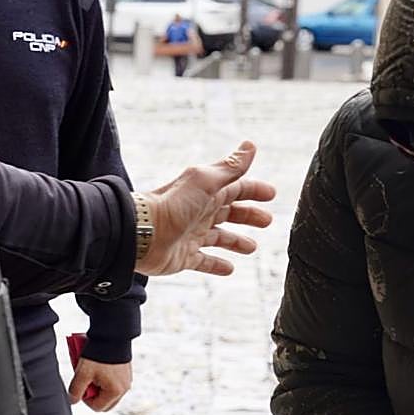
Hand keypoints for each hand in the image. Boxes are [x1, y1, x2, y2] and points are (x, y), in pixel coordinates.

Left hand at [68, 358, 131, 411]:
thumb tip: (73, 401)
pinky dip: (105, 378)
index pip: (97, 407)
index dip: (85, 399)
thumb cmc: (98, 355)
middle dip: (93, 394)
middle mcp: (124, 388)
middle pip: (105, 402)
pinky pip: (114, 382)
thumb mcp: (82, 374)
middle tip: (87, 380)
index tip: (81, 386)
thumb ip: (76, 390)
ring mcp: (127, 380)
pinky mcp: (127, 372)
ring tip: (92, 371)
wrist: (111, 336)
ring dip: (98, 386)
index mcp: (115, 392)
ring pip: (109, 392)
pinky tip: (99, 366)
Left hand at [136, 142, 275, 276]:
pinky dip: (217, 265)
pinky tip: (229, 269)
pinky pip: (205, 262)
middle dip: (249, 216)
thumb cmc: (172, 204)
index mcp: (207, 193)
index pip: (235, 188)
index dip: (254, 190)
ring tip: (251, 247)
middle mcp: (200, 212)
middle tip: (267, 221)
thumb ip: (230, 167)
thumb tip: (250, 146)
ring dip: (236, 241)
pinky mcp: (185, 257)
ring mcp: (192, 235)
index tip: (271, 194)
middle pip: (230, 213)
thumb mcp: (205, 181)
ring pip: (220, 238)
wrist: (142, 233)